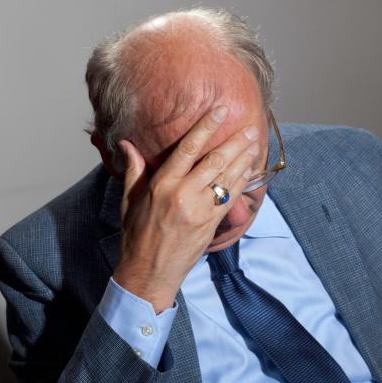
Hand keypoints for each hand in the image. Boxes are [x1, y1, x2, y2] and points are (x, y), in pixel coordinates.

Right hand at [113, 106, 258, 312]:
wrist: (149, 271)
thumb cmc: (137, 235)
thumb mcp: (128, 200)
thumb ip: (133, 170)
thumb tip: (126, 144)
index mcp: (161, 185)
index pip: (187, 149)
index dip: (206, 127)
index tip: (220, 111)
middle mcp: (182, 195)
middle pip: (214, 161)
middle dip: (234, 142)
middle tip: (249, 127)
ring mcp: (199, 211)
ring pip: (226, 178)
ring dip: (243, 159)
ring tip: (254, 143)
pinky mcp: (211, 225)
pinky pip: (230, 198)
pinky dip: (241, 181)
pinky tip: (249, 169)